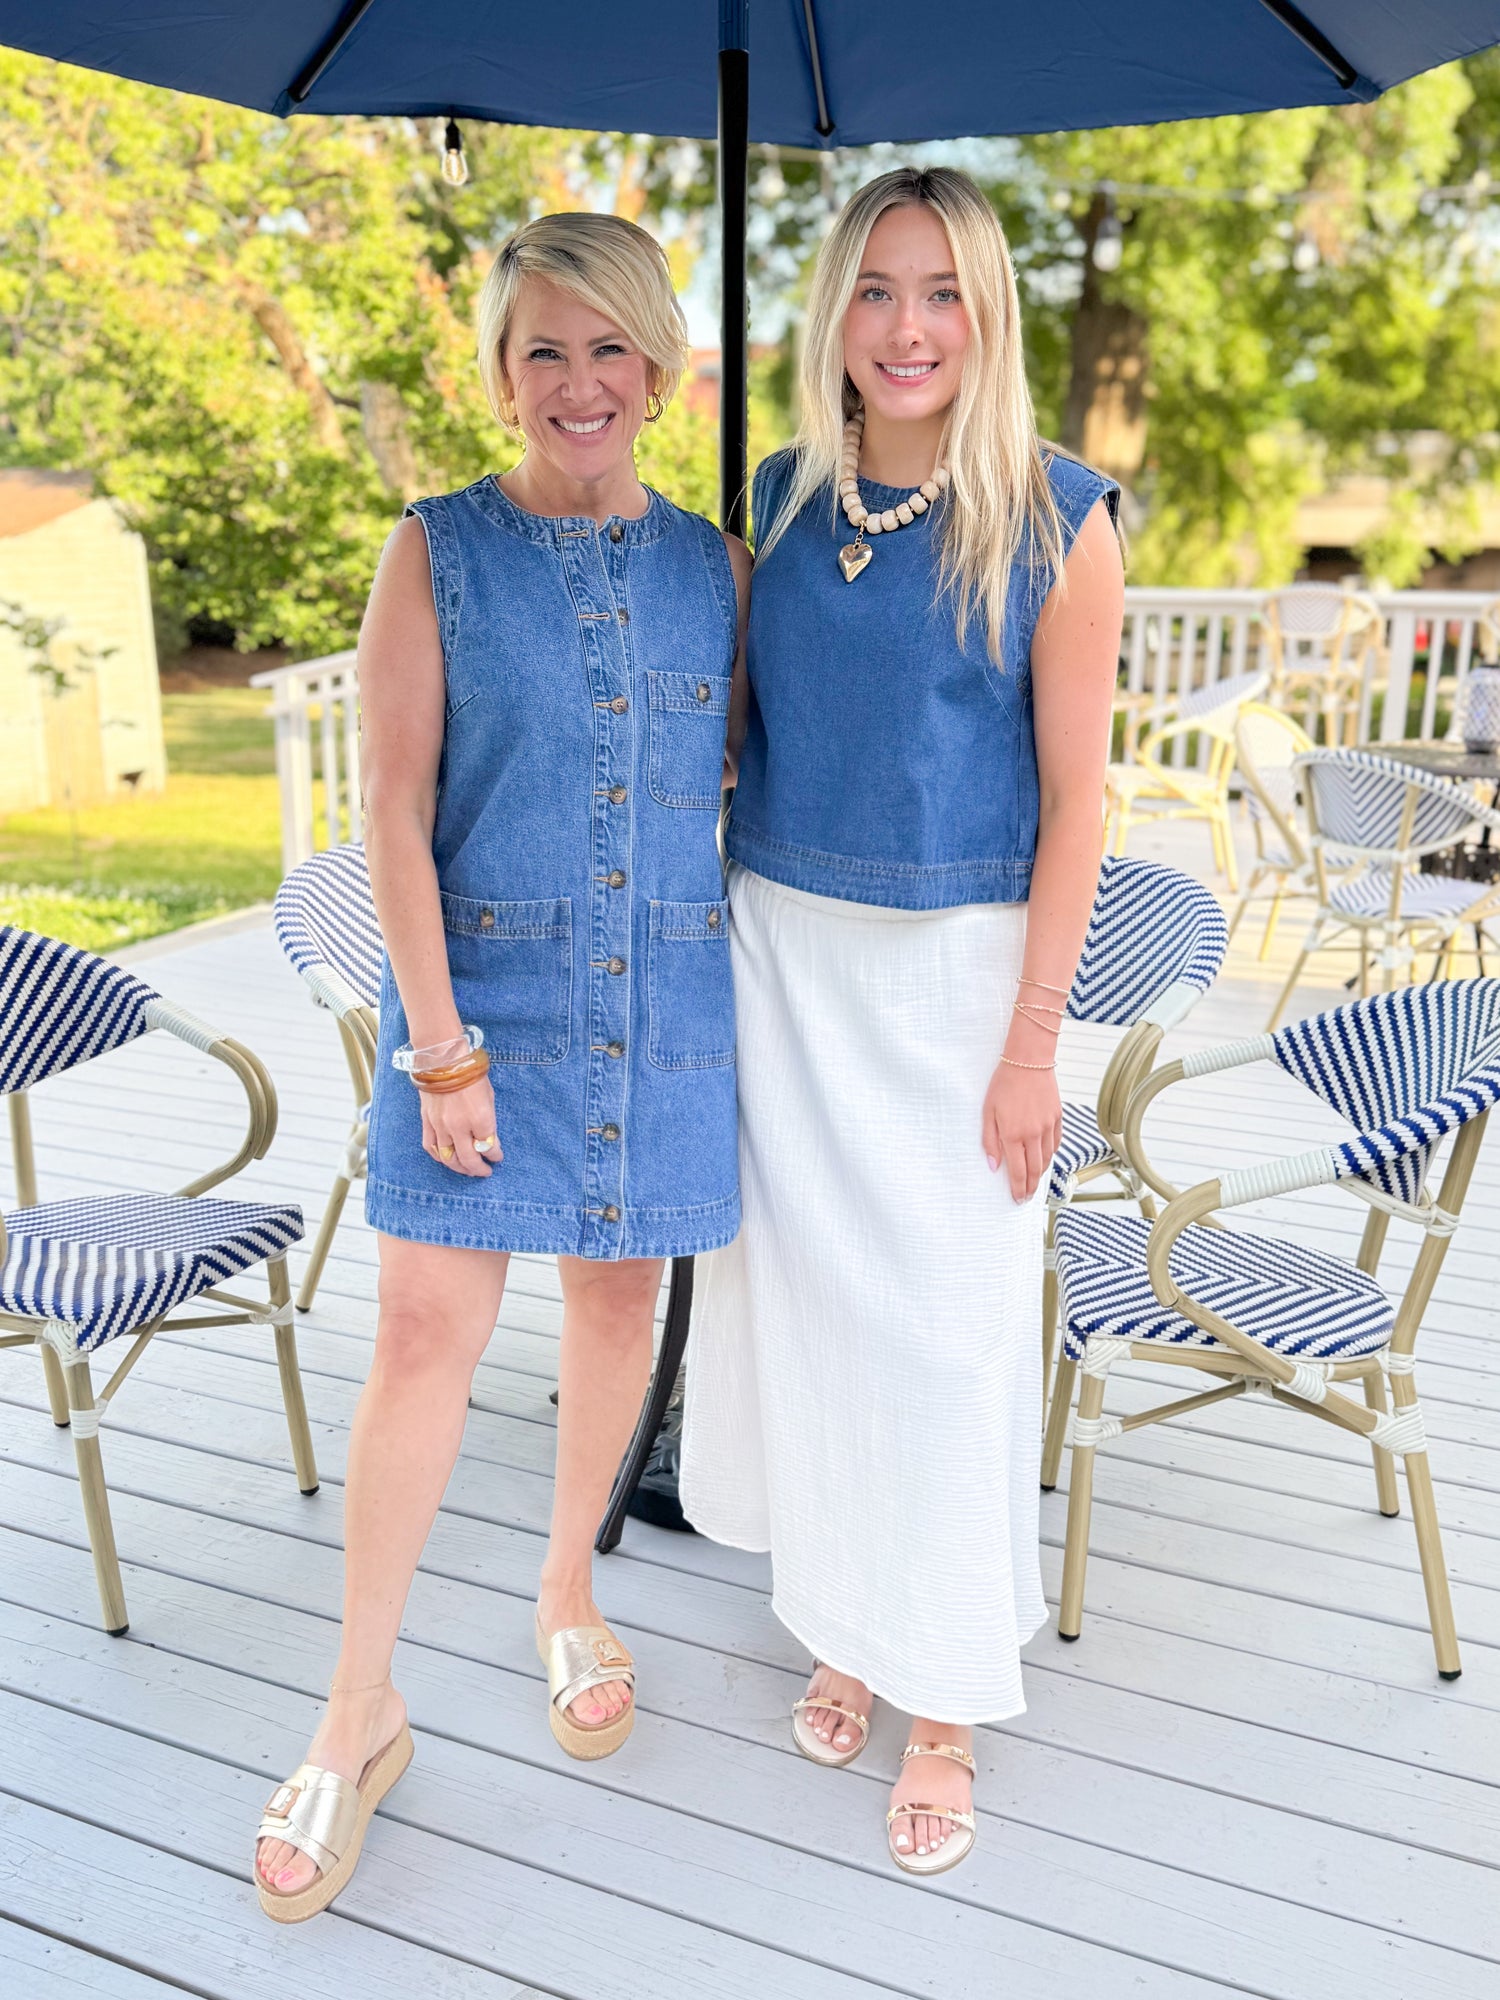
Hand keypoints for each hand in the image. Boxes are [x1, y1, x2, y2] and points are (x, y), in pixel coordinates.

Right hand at [421, 1074, 501, 1176]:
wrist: (443, 1058)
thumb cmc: (470, 1074)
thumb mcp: (489, 1097)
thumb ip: (489, 1122)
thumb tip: (489, 1141)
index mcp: (480, 1119)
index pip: (489, 1147)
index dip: (495, 1155)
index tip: (498, 1157)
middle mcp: (459, 1126)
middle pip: (468, 1159)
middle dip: (478, 1169)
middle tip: (485, 1171)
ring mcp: (440, 1126)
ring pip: (448, 1158)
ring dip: (459, 1168)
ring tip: (467, 1170)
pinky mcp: (427, 1122)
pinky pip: (431, 1147)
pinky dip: (439, 1157)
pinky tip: (446, 1158)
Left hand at [981, 1059, 1060, 1203]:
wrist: (1028, 1061)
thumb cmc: (1003, 1084)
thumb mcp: (987, 1112)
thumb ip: (989, 1141)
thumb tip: (993, 1166)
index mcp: (1013, 1135)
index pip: (1017, 1171)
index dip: (1017, 1188)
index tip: (1017, 1199)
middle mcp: (1033, 1134)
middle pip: (1034, 1170)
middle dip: (1030, 1187)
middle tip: (1026, 1198)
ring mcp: (1048, 1127)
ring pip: (1046, 1159)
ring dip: (1039, 1173)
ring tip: (1033, 1181)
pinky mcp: (1057, 1118)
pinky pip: (1055, 1143)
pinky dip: (1049, 1154)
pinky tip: (1043, 1158)